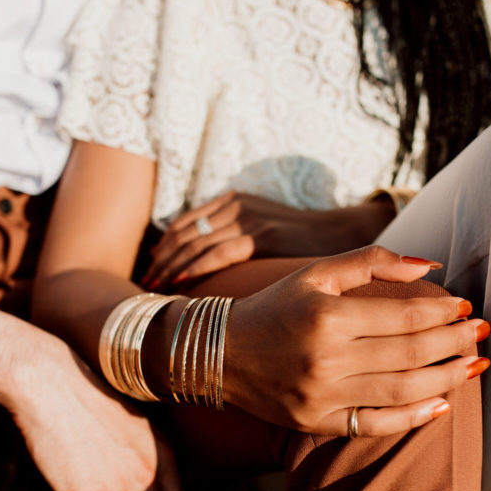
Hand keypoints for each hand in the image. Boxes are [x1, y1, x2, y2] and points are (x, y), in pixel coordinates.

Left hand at [141, 191, 393, 288]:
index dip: (165, 248)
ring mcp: (249, 218)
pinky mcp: (262, 235)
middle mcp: (237, 206)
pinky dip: (193, 269)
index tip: (151, 271)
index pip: (186, 223)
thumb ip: (237, 240)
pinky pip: (217, 253)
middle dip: (161, 260)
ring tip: (154, 289)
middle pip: (184, 233)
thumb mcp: (266, 232)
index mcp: (235, 201)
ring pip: (194, 243)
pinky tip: (178, 285)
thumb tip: (205, 266)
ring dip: (170, 267)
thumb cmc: (305, 243)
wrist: (347, 235)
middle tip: (143, 285)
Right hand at [223, 246, 489, 436]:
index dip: (443, 312)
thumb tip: (430, 265)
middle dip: (455, 342)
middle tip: (481, 333)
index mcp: (326, 316)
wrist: (219, 353)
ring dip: (446, 379)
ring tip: (473, 366)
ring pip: (402, 392)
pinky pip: (375, 425)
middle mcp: (325, 359)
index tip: (465, 308)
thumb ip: (372, 262)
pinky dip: (413, 417)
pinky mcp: (315, 424)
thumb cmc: (274, 307)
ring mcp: (321, 397)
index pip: (404, 316)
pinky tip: (440, 404)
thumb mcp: (315, 273)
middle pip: (411, 355)